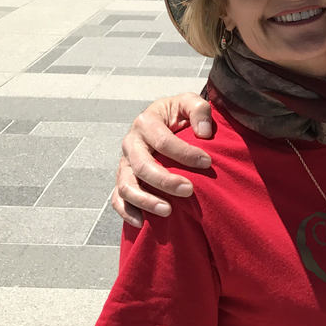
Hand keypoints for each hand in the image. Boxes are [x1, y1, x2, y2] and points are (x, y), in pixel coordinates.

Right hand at [110, 94, 214, 226]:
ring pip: (126, 186)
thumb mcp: (189, 103)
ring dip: (146, 201)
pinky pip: (117, 199)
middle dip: (165, 180)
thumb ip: (199, 109)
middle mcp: (131, 143)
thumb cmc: (178, 114)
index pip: (162, 141)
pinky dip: (126, 212)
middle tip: (189, 190)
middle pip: (142, 166)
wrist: (164, 122)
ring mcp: (124, 163)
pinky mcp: (123, 179)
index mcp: (145, 122)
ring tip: (168, 211)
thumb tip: (204, 133)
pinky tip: (142, 223)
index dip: (185, 153)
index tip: (207, 163)